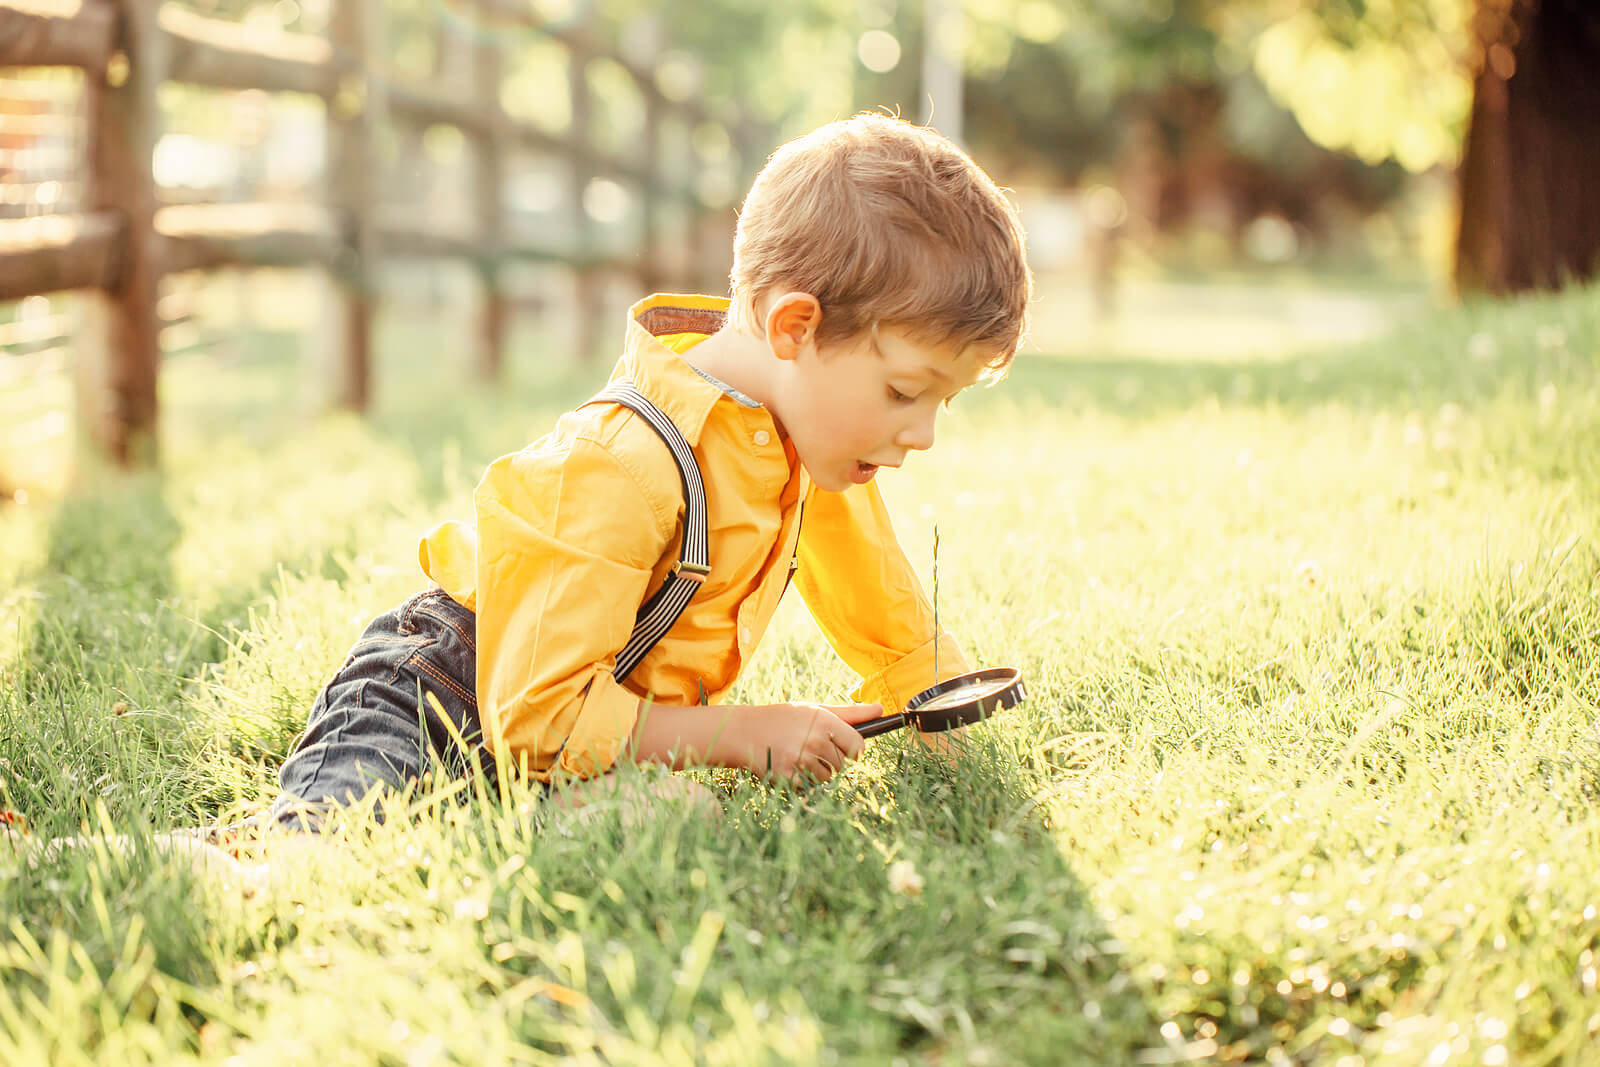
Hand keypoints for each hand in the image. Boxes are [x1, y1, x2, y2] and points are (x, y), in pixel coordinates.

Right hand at [736, 702, 880, 784]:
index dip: (854, 750)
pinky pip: (809, 786)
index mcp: (825, 722)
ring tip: (799, 756)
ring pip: (827, 778)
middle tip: (812, 747)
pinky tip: (790, 765)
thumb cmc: (785, 718)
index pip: (858, 747)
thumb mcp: (815, 709)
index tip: (846, 748)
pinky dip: (803, 780)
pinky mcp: (788, 778)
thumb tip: (880, 710)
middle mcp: (815, 742)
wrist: (744, 731)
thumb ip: (850, 713)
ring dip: (818, 772)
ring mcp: (800, 761)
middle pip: (842, 765)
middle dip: (832, 760)